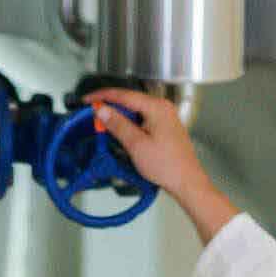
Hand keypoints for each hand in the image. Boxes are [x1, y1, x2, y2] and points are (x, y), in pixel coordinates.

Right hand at [84, 87, 239, 242]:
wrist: (187, 181)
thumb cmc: (166, 165)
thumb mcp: (136, 144)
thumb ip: (118, 125)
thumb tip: (102, 110)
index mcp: (156, 107)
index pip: (124, 95)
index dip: (103, 96)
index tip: (88, 100)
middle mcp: (163, 107)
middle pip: (130, 101)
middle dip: (111, 107)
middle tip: (94, 114)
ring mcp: (165, 117)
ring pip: (136, 111)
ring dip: (120, 117)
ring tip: (105, 125)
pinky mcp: (165, 127)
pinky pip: (143, 119)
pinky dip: (130, 124)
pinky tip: (122, 133)